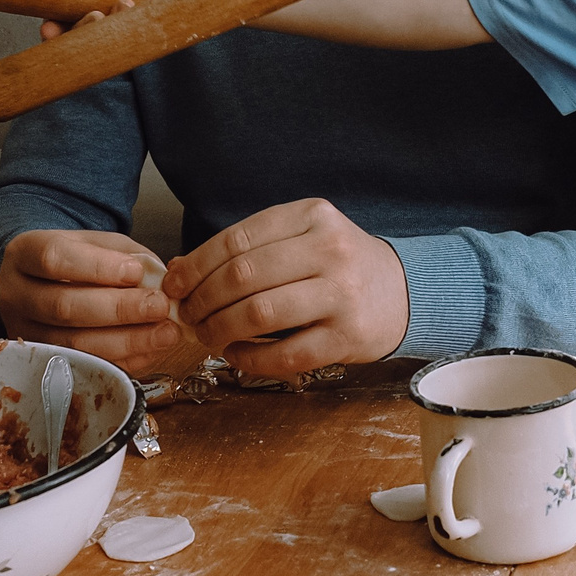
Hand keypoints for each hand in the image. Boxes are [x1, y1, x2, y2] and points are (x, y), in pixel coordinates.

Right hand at [0, 229, 178, 371]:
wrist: (40, 283)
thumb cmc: (73, 260)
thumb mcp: (95, 242)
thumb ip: (123, 255)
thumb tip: (157, 279)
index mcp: (24, 254)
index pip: (54, 259)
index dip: (97, 267)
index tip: (136, 272)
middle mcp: (15, 295)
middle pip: (64, 306)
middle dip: (119, 309)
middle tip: (159, 306)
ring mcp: (24, 333)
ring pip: (73, 343)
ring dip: (126, 341)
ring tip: (164, 333)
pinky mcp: (41, 362)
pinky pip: (85, 367)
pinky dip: (123, 360)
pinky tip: (150, 350)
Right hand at [42, 0, 232, 36]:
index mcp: (93, 6)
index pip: (63, 23)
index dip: (52, 28)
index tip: (48, 27)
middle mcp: (104, 26)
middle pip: (73, 42)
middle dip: (71, 34)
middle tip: (92, 16)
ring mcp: (119, 40)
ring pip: (93, 49)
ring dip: (98, 30)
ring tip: (119, 6)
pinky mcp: (138, 49)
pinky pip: (117, 54)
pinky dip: (116, 36)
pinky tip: (127, 14)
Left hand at [163, 198, 408, 378]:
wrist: (402, 292)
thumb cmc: (339, 264)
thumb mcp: (301, 237)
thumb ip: (248, 249)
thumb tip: (179, 270)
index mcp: (312, 216)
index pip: (238, 239)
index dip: (196, 265)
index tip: (174, 285)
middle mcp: (329, 250)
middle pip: (243, 276)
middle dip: (202, 300)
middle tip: (187, 315)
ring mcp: (341, 295)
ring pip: (259, 314)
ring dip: (220, 329)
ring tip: (207, 336)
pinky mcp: (347, 337)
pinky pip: (285, 354)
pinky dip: (250, 358)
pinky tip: (236, 354)